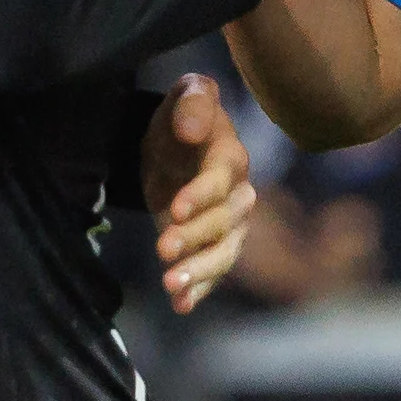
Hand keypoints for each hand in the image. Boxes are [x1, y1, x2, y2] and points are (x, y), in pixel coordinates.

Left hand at [140, 75, 257, 314]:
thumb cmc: (182, 117)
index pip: (219, 181)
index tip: (174, 209)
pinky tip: (181, 305)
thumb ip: (193, 102)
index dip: (200, 196)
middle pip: (223, 223)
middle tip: (162, 249)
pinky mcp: (213, 246)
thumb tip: (193, 129)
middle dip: (193, 238)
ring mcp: (229, 225)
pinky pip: (214, 272)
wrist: (175, 146)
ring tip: (171, 286)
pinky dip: (199, 290)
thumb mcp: (186, 95)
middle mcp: (238, 195)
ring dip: (199, 272)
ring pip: (223, 253)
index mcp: (230, 158)